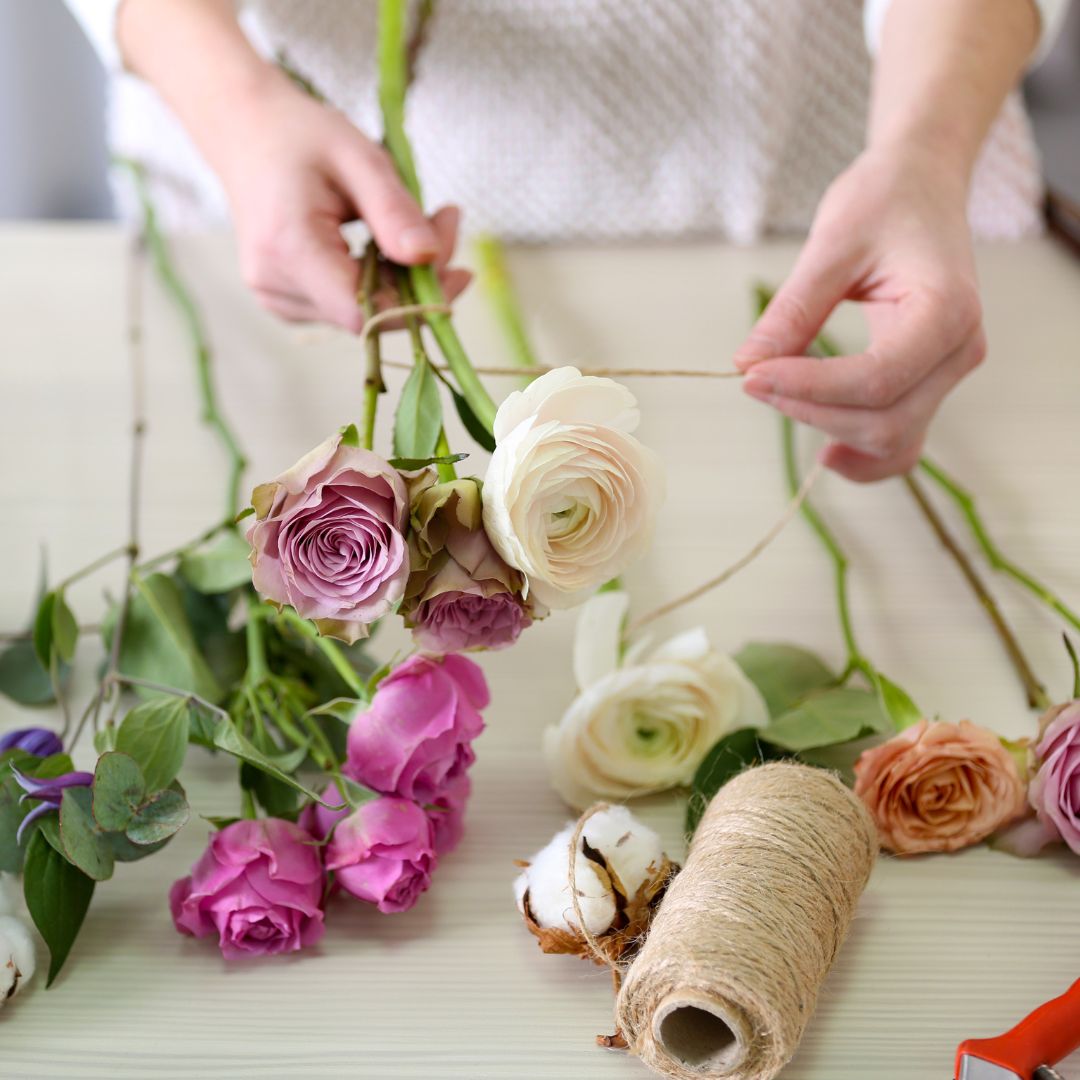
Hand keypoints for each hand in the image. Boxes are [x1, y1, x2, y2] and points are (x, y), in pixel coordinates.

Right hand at [208, 73, 469, 331]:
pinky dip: (378, 282)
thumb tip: (431, 258)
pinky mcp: (285, 301)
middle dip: (419, 282)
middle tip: (446, 222)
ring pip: (364, 315)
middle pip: (370, 314)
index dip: (417, 305)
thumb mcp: (358, 157)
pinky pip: (347, 306)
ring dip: (402, 281)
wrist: (244, 130)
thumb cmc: (300, 136)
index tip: (458, 269)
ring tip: (416, 225)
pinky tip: (384, 245)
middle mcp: (275, 285)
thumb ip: (394, 211)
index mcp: (290, 249)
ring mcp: (276, 298)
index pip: (364, 313)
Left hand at [734, 145, 985, 481]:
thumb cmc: (884, 201)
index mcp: (947, 311)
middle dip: (811, 410)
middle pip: (884, 421)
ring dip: (829, 431)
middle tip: (753, 378)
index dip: (807, 388)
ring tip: (777, 399)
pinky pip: (902, 440)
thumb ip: (793, 310)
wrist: (922, 184)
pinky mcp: (929, 381)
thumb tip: (747, 363)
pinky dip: (862, 455)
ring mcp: (948, 371)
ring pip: (891, 439)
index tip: (751, 375)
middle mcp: (959, 350)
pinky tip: (825, 453)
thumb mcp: (831, 244)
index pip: (874, 381)